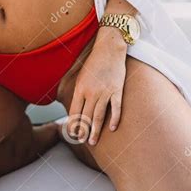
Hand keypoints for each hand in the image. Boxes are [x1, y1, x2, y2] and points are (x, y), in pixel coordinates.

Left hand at [68, 26, 126, 145]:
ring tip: (93, 141)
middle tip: (83, 142)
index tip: (73, 134)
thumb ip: (79, 92)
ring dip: (95, 130)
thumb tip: (75, 108)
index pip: (74, 112)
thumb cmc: (94, 62)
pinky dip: (114, 119)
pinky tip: (112, 129)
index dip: (73, 125)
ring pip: (99, 116)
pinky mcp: (117, 90)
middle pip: (86, 117)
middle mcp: (91, 92)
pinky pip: (115, 108)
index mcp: (80, 88)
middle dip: (83, 131)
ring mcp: (105, 92)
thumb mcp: (81, 76)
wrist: (109, 48)